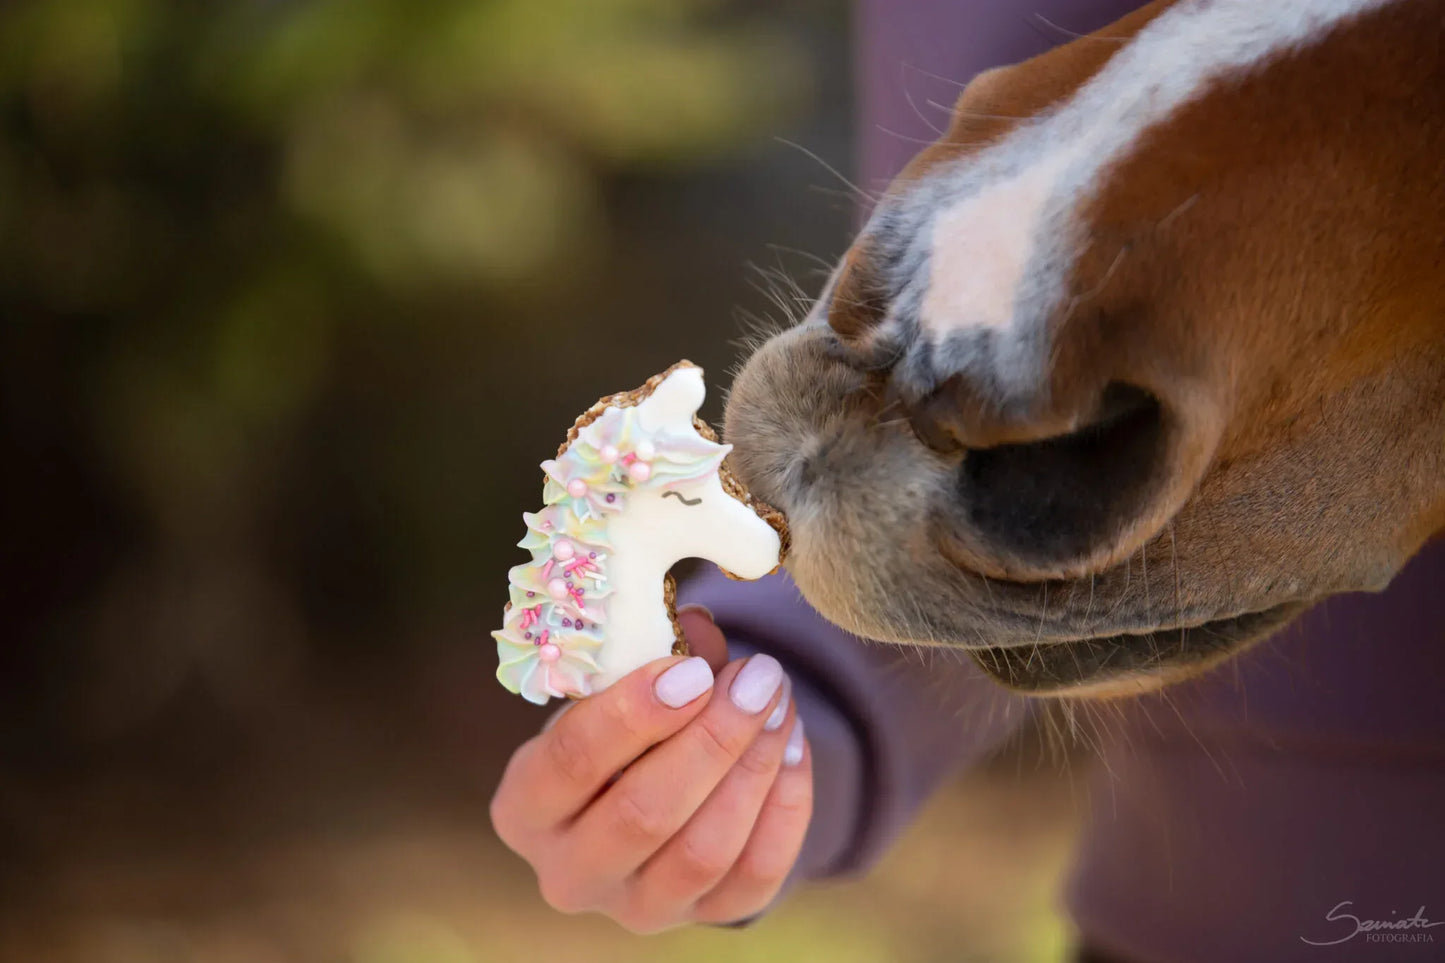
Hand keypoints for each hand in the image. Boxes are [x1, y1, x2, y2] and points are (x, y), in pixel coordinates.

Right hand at [490, 608, 812, 931]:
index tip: (695, 670)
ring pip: (704, 851)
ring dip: (754, 768)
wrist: (651, 788)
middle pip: (643, 814)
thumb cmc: (623, 725)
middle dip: (712, 740)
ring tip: (780, 702)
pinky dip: (785, 806)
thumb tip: (698, 629)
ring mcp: (637, 906)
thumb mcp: (617, 685)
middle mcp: (570, 872)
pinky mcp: (702, 918)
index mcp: (525, 807)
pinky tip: (793, 744)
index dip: (636, 713)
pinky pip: (756, 874)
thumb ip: (655, 653)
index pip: (571, 762)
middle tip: (759, 679)